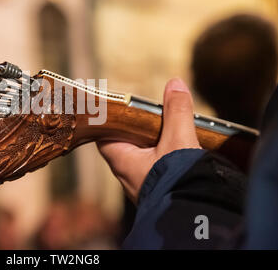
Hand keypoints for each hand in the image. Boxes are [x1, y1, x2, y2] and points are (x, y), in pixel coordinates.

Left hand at [97, 78, 200, 203]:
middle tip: (148, 114)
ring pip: (141, 157)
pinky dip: (162, 156)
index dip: (109, 122)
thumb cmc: (178, 180)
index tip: (117, 108)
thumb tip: (174, 84)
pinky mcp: (158, 190)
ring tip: (166, 127)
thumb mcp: (179, 139)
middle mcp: (128, 174)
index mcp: (122, 160)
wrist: (197, 216)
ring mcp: (142, 184)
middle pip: (124, 144)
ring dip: (152, 143)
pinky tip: (177, 150)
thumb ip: (177, 111)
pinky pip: (155, 168)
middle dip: (136, 130)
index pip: (104, 136)